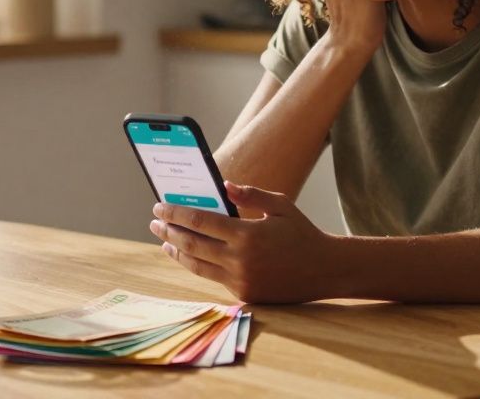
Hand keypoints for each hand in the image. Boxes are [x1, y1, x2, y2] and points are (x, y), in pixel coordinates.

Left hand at [149, 182, 343, 303]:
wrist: (325, 270)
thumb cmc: (302, 233)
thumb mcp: (280, 206)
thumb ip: (250, 194)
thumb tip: (224, 185)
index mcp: (246, 234)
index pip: (199, 221)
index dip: (175, 212)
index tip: (159, 206)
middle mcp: (239, 260)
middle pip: (191, 244)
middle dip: (169, 231)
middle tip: (155, 221)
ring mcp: (240, 280)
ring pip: (197, 265)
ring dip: (176, 252)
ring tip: (164, 240)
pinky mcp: (244, 293)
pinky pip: (213, 278)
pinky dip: (198, 265)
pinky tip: (189, 255)